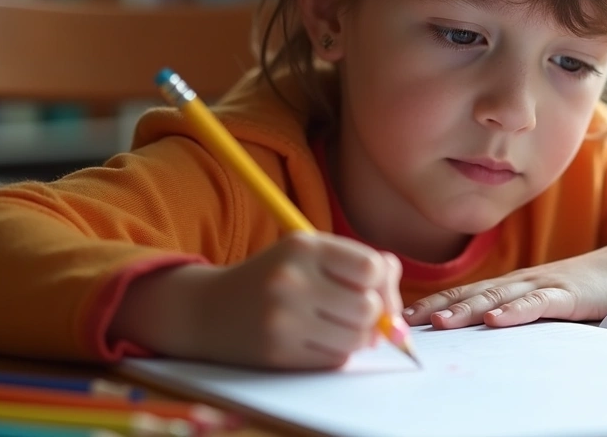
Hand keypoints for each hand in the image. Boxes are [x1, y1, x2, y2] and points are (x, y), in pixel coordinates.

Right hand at [110, 233, 401, 369]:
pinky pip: (334, 360)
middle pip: (369, 309)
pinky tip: (317, 340)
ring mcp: (282, 318)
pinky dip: (336, 353)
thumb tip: (396, 302)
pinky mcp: (277, 352)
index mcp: (304, 246)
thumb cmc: (276, 277)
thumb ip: (360, 264)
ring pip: (356, 340)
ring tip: (338, 327)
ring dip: (357, 338)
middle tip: (357, 314)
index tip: (374, 290)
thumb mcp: (312, 254)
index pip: (372, 268)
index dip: (384, 284)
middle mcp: (291, 279)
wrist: (209, 309)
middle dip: (373, 316)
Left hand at [404, 228, 606, 329]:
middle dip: (438, 306)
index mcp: (512, 284)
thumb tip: (478, 333)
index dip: (434, 301)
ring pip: (498, 297)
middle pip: (472, 293)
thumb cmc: (583, 291)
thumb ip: (515, 313)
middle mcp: (521, 281)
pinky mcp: (568, 295)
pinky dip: (515, 311)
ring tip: (441, 323)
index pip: (466, 292)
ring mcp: (544, 285)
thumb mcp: (542, 302)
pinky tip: (495, 320)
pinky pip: (537, 304)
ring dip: (467, 309)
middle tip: (406, 320)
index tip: (402, 315)